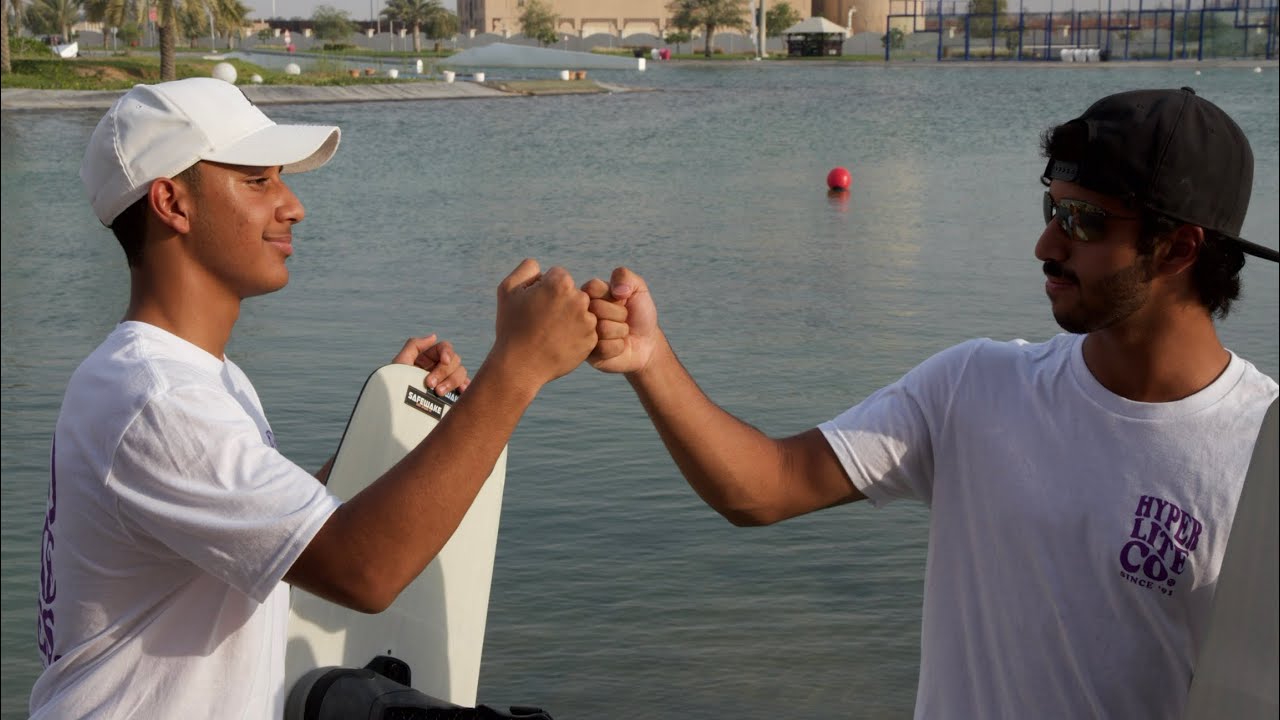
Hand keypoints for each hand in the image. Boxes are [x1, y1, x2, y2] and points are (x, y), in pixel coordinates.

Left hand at [391, 334, 468, 394]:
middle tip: (430, 384)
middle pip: (454, 360)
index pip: (445, 348)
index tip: (444, 361)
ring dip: (452, 381)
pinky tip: (461, 392)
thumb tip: (434, 336)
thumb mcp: (400, 362)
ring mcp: (446, 380)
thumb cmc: (395, 385)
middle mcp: (439, 367)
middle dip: (444, 372)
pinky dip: (465, 387)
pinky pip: (464, 387)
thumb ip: (414, 345)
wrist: (397, 408)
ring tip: (438, 393)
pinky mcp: (451, 394)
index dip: (447, 352)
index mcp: (429, 357)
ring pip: (460, 373)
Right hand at [493, 259, 596, 386]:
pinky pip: (586, 330)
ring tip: (550, 333)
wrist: (520, 366)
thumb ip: (527, 269)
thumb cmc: (511, 327)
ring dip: (569, 318)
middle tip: (543, 320)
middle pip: (572, 292)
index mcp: (560, 284)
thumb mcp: (508, 290)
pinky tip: (558, 343)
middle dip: (560, 302)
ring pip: (581, 311)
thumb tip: (542, 268)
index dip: (544, 289)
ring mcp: (588, 321)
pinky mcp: (592, 340)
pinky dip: (575, 335)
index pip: (558, 275)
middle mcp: (579, 300)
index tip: (535, 304)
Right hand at [582, 266, 659, 374]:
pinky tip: (618, 346)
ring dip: (620, 331)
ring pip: (602, 328)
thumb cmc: (639, 314)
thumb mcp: (638, 289)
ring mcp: (583, 334)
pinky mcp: (589, 355)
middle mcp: (583, 314)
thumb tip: (616, 290)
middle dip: (619, 314)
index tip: (620, 300)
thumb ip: (625, 277)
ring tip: (621, 333)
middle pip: (597, 308)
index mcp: (589, 295)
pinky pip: (604, 348)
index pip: (592, 287)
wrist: (647, 343)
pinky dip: (618, 347)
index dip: (612, 296)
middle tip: (623, 319)